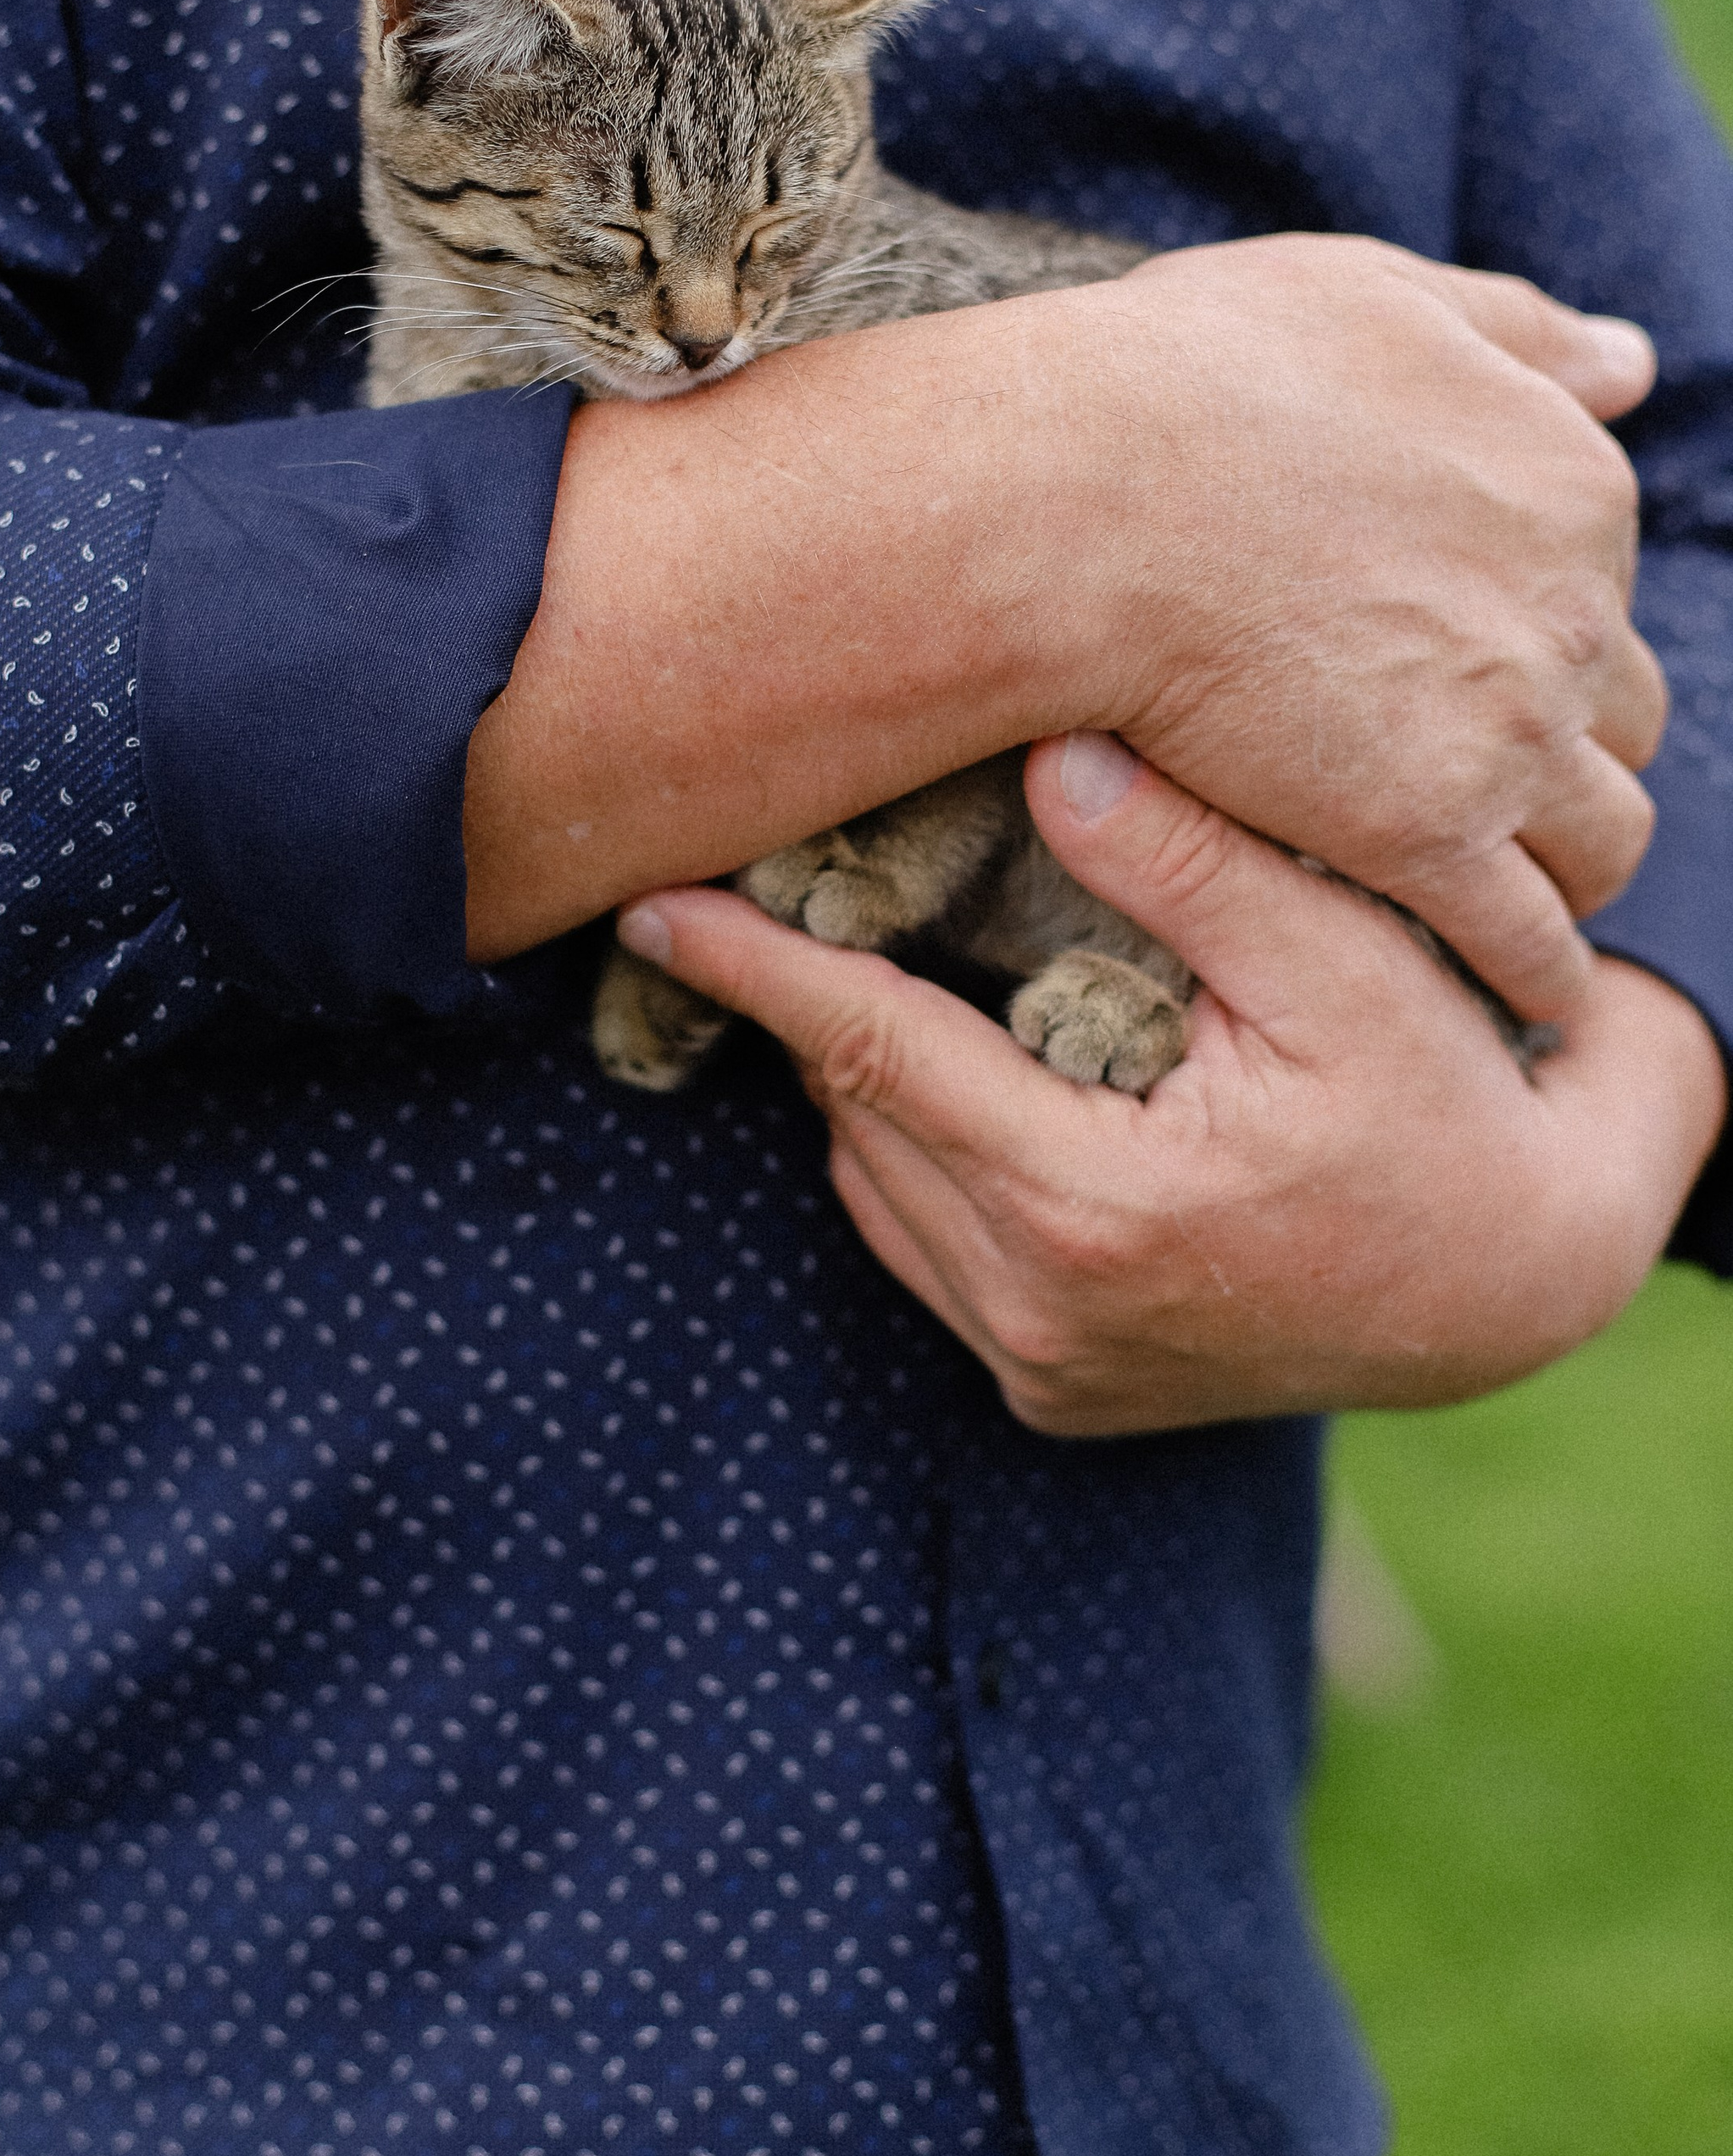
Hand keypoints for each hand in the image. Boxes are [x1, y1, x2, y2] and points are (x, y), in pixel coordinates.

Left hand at [616, 734, 1724, 1438]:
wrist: (1511, 1286)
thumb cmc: (1440, 1106)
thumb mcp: (1342, 968)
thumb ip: (1193, 869)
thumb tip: (1051, 757)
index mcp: (1096, 1210)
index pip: (875, 1057)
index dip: (753, 972)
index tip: (644, 905)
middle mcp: (1044, 1314)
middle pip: (862, 1120)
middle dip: (816, 1005)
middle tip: (786, 893)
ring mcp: (1046, 1371)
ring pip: (878, 1188)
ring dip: (875, 1087)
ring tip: (912, 979)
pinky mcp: (1056, 1398)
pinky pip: (927, 1255)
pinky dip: (925, 1165)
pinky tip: (983, 1090)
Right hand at [1061, 233, 1663, 1023]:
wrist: (1081, 495)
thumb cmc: (1194, 377)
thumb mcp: (1378, 296)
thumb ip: (1516, 331)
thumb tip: (1635, 364)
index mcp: (1568, 483)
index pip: (1594, 584)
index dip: (1529, 624)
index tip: (1465, 656)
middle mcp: (1572, 611)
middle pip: (1618, 711)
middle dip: (1568, 746)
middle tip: (1488, 779)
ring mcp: (1508, 732)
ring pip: (1603, 834)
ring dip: (1574, 868)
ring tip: (1531, 902)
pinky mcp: (1428, 836)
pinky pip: (1525, 937)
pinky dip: (1539, 971)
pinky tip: (1527, 993)